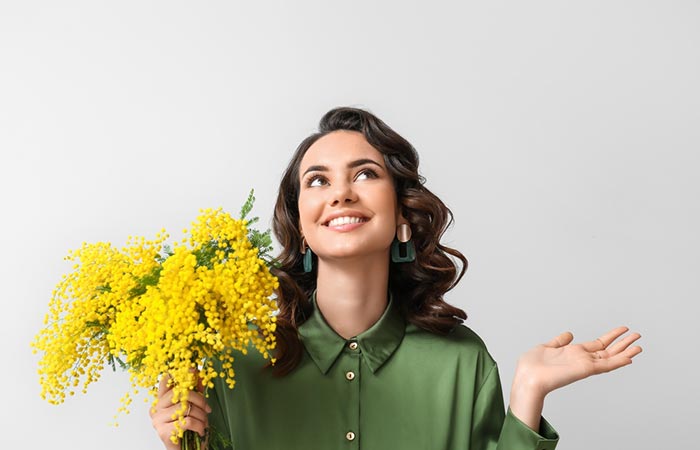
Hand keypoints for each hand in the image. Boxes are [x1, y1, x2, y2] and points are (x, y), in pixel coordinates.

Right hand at [149, 374, 211, 449]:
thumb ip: (195, 390)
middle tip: (207, 409)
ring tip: (204, 423)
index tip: (194, 369)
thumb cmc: (189, 429)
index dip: (180, 372)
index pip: (166, 380)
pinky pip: (187, 421)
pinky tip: (200, 430)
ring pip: (185, 408)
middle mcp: (156, 408)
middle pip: (179, 392)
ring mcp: (158, 420)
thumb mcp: (194, 406)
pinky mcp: (163, 432)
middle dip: (199, 399)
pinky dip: (199, 425)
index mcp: (161, 399)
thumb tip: (199, 372)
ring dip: (201, 416)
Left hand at [509, 326, 641, 430]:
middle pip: (608, 350)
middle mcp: (582, 359)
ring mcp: (585, 365)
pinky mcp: (585, 370)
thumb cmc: (532, 366)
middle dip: (623, 343)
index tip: (622, 330)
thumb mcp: (547, 347)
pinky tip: (630, 357)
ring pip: (611, 358)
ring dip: (626, 352)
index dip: (610, 337)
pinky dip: (619, 361)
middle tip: (637, 335)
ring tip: (640, 345)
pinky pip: (606, 366)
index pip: (597, 344)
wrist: (528, 377)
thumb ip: (559, 341)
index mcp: (573, 353)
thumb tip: (569, 334)